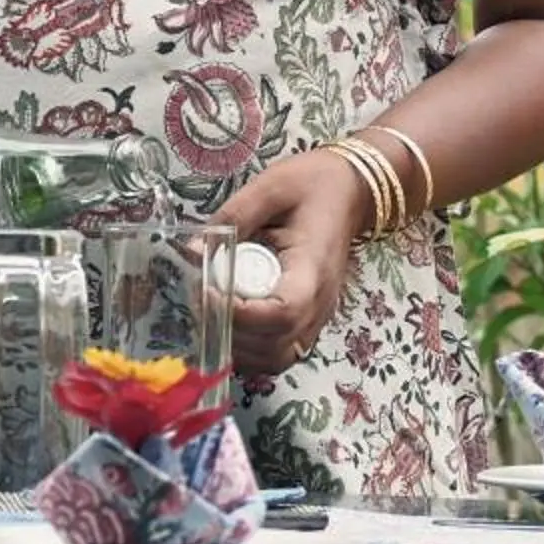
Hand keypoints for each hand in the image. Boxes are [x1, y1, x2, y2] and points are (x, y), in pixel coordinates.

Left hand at [214, 147, 373, 381]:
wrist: (350, 191)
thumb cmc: (313, 185)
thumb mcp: (269, 188)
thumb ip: (231, 218)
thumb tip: (192, 252)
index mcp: (312, 269)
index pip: (282, 312)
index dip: (240, 313)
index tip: (207, 292)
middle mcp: (320, 303)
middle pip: (275, 345)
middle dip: (231, 331)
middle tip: (201, 299)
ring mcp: (317, 316)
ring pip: (277, 359)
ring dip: (239, 347)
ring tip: (213, 311)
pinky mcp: (308, 319)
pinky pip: (280, 352)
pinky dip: (251, 350)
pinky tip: (230, 321)